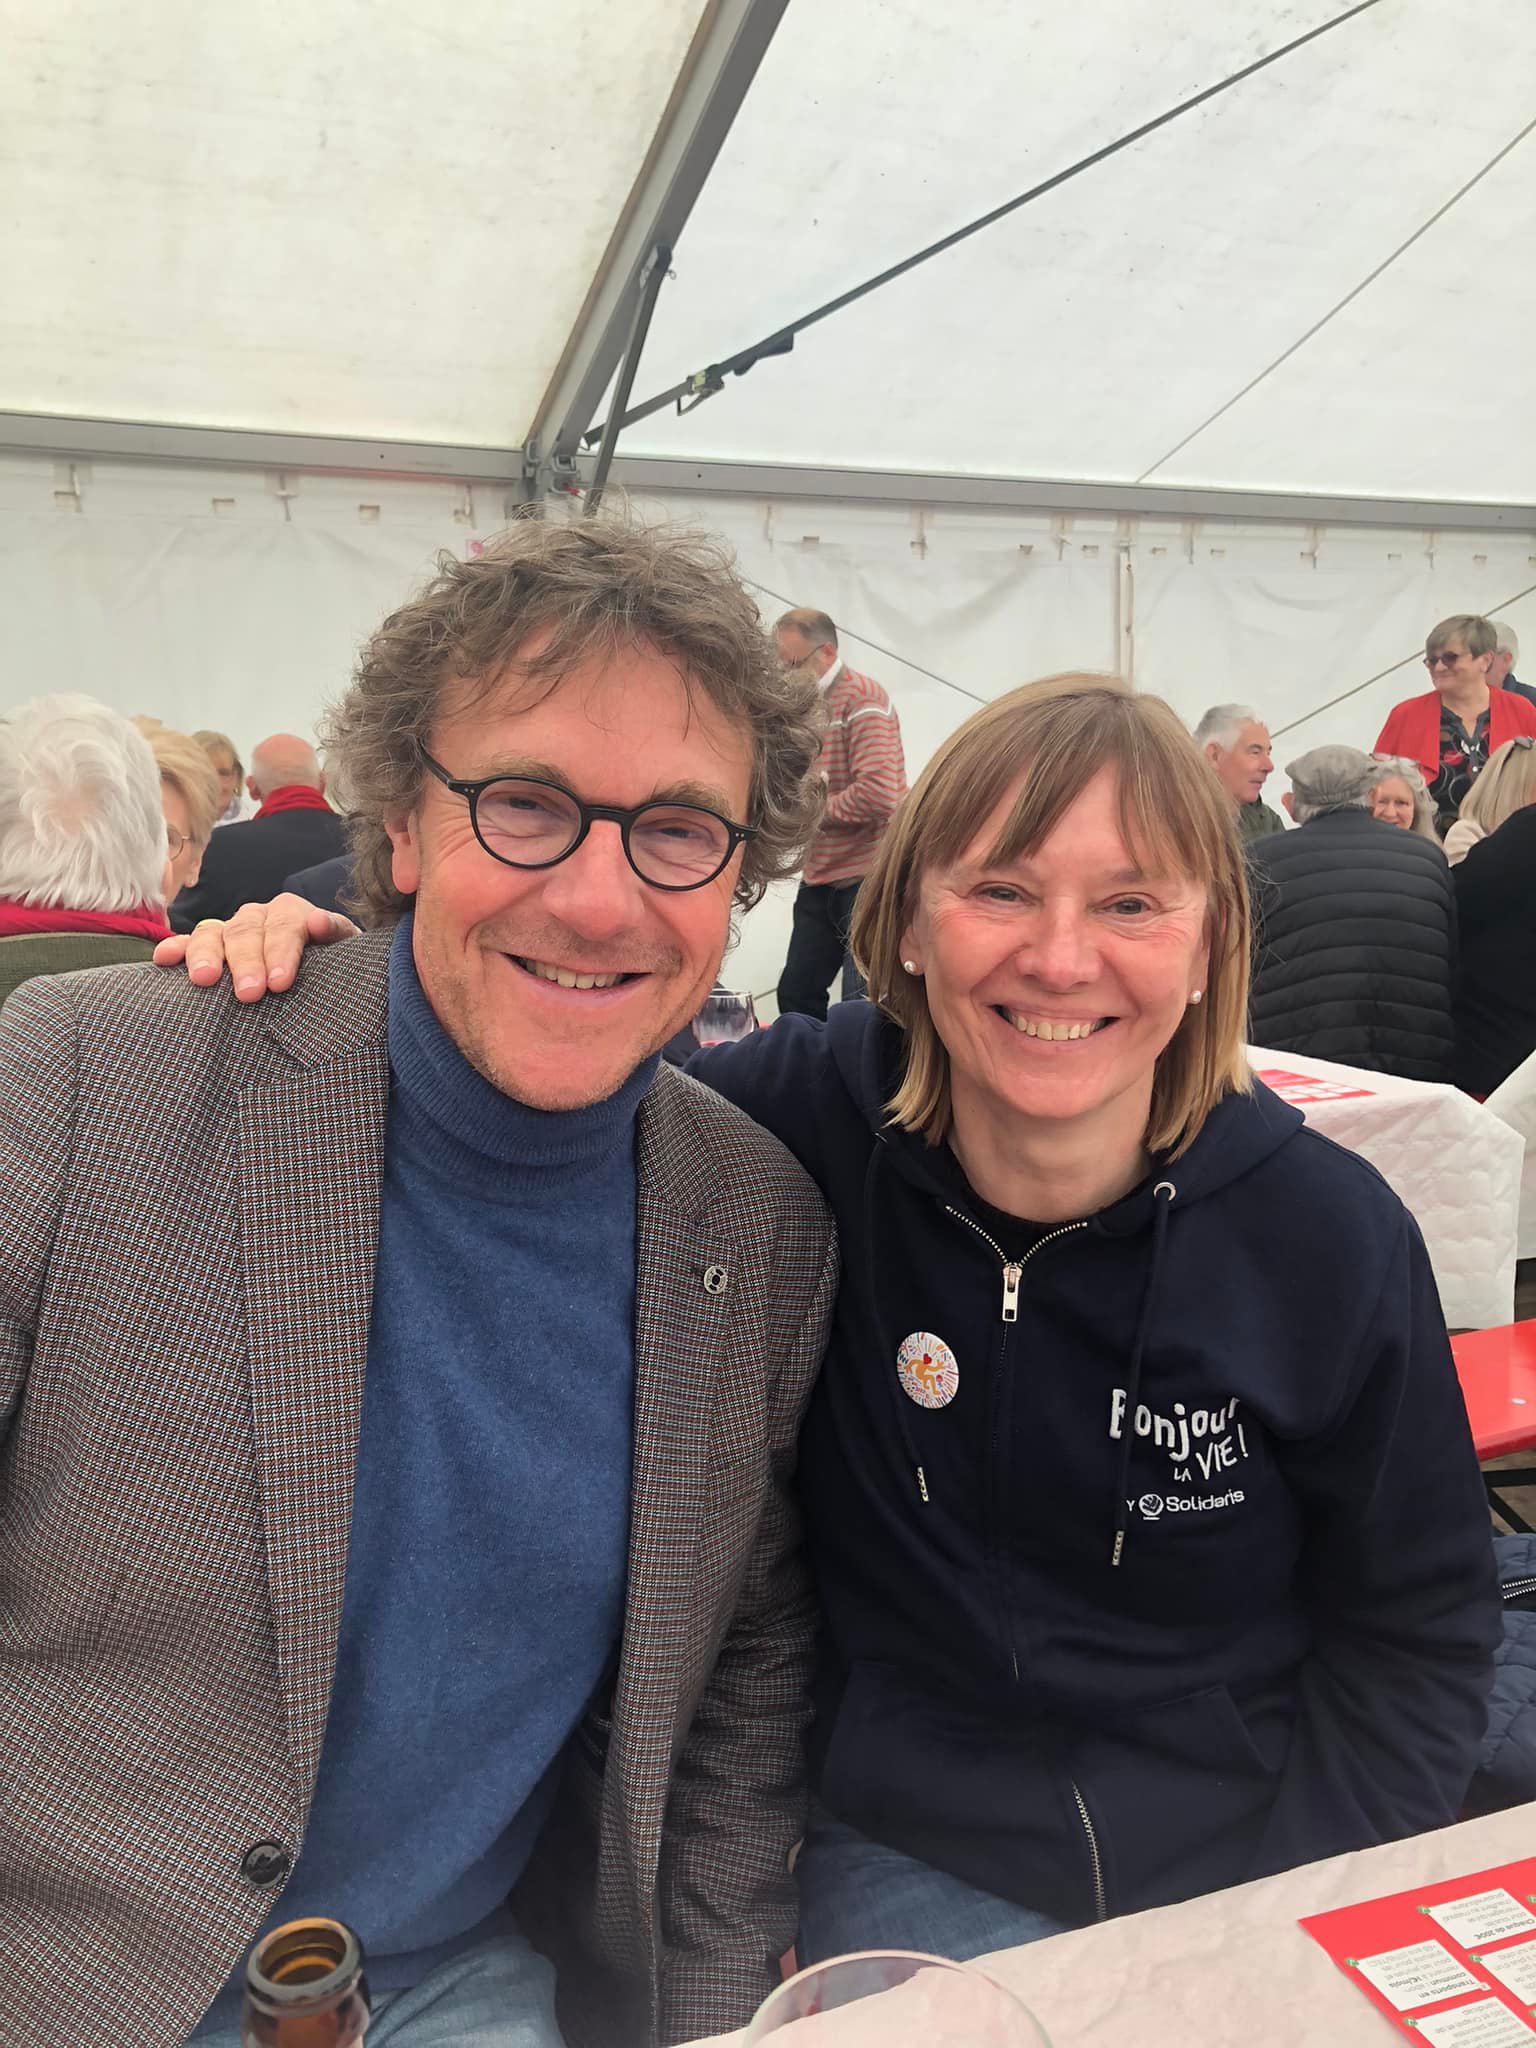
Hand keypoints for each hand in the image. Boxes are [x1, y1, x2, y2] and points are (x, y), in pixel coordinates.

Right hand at [152, 894, 358, 1000]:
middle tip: (249, 993)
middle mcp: (259, 917)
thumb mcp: (344, 949)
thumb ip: (335, 933)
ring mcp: (230, 930)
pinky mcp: (209, 947)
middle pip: (247, 931)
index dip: (281, 952)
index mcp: (293, 914)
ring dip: (207, 954)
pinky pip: (187, 942)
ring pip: (214, 933)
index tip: (279, 983)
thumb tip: (318, 923)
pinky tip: (164, 960)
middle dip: (246, 961)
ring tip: (203, 979)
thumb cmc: (334, 966)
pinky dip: (176, 948)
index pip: (285, 926)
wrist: (322, 971)